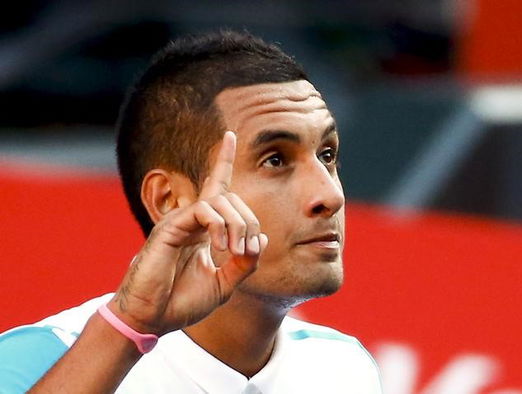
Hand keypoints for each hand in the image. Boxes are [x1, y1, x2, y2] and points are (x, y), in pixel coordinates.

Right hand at [108, 131, 266, 335]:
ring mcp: (180, 222)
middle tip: (246, 253)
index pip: (218, 189)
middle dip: (249, 222)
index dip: (223, 161)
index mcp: (204, 230)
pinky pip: (204, 211)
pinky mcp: (170, 227)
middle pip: (231, 199)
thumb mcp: (224, 284)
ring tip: (235, 253)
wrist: (152, 319)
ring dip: (238, 226)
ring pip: (221, 202)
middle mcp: (192, 221)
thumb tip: (262, 239)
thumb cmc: (183, 302)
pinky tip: (221, 248)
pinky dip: (220, 227)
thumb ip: (244, 263)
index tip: (229, 135)